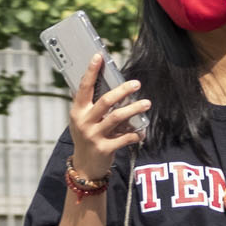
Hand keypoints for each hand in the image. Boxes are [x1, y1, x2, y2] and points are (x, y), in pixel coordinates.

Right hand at [69, 53, 148, 180]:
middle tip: (137, 83)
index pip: (84, 87)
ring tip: (146, 103)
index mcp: (78, 111)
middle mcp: (84, 122)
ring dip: (134, 109)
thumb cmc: (86, 139)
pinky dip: (135, 134)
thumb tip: (101, 83)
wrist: (85, 168)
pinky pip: (124, 138)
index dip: (91, 71)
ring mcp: (94, 136)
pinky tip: (142, 131)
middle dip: (123, 90)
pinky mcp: (104, 149)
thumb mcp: (82, 120)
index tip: (98, 57)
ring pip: (117, 117)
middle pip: (106, 101)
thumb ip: (90, 105)